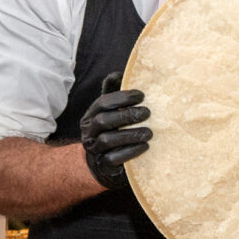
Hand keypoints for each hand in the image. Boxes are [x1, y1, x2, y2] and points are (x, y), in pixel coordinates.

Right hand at [78, 74, 149, 189]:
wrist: (103, 164)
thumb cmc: (111, 131)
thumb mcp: (110, 112)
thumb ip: (113, 93)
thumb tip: (118, 73)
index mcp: (90, 116)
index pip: (102, 103)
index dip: (122, 98)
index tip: (142, 96)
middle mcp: (89, 132)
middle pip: (104, 120)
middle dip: (127, 115)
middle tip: (147, 113)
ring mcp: (94, 150)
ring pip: (108, 140)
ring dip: (131, 134)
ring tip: (149, 132)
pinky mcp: (103, 165)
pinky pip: (114, 158)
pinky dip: (130, 152)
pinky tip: (145, 147)